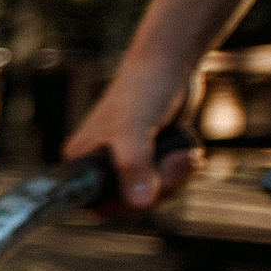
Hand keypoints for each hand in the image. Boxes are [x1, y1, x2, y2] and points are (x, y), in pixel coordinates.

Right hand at [65, 58, 204, 210]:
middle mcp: (100, 165)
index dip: (123, 204)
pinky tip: (187, 154)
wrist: (170, 65)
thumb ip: (134, 164)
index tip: (148, 189)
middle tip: (178, 161)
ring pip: (151, 196)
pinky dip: (180, 174)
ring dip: (176, 179)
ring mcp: (126, 164)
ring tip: (186, 154)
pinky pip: (164, 186)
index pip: (95, 203)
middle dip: (160, 187)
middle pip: (129, 203)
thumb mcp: (134, 128)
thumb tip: (140, 202)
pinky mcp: (148, 161)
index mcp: (82, 159)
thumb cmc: (143, 89)